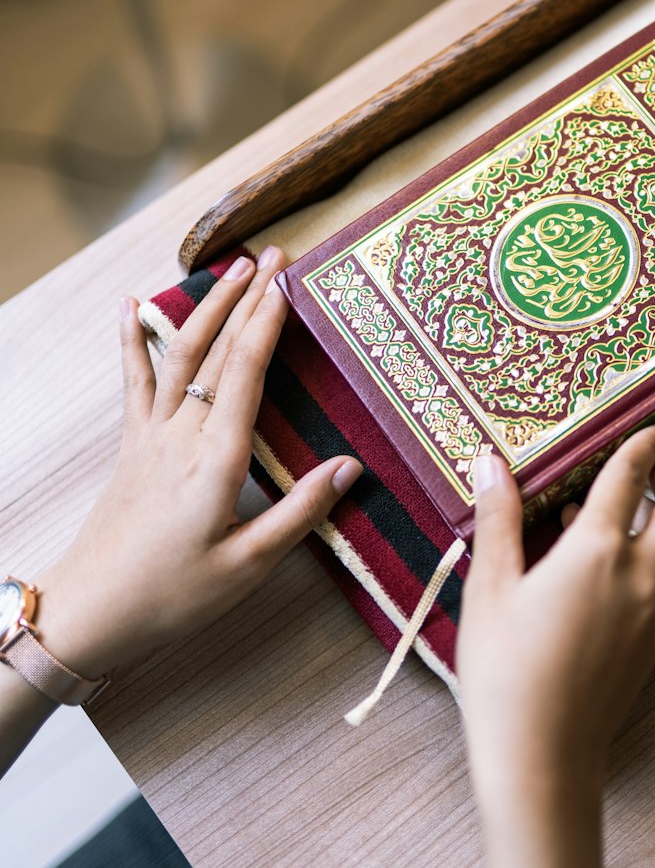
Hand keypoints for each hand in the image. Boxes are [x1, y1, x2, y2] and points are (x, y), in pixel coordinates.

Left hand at [37, 248, 361, 678]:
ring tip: (233, 270)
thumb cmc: (171, 597)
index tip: (290, 279)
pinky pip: (134, 381)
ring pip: (179, 354)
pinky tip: (130, 306)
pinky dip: (131, 340)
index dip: (269, 320)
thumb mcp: (248, 567)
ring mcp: (151, 436)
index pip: (246, 371)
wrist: (90, 613)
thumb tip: (351, 466)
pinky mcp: (132, 446)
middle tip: (274, 255)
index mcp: (216, 459)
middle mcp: (181, 434)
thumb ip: (300, 512)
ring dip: (207, 307)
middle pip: (217, 350)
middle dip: (248, 298)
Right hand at [457, 422, 654, 812]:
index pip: (631, 476)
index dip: (646, 442)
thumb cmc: (504, 671)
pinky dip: (650, 554)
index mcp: (598, 550)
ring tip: (614, 510)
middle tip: (652, 461)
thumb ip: (497, 518)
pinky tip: (601, 566)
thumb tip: (489, 461)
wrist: (542, 759)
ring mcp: (653, 612)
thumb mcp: (490, 588)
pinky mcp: (652, 643)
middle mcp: (640, 575)